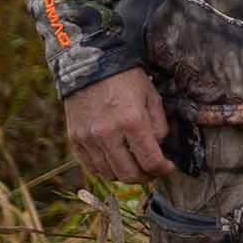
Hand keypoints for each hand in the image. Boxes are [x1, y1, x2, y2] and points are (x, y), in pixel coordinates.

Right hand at [64, 66, 175, 182]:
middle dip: (145, 177)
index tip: (168, 168)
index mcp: (132, 122)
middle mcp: (107, 134)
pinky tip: (115, 161)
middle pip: (128, 173)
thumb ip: (159, 126)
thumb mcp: (152, 98)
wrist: (90, 65)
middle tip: (152, 172)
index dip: (163, 170)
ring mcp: (88, 139)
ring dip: (125, 175)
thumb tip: (159, 149)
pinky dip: (105, 169)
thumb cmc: (126, 80)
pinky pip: (91, 166)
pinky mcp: (75, 140)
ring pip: (109, 174)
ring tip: (135, 166)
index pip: (150, 161)